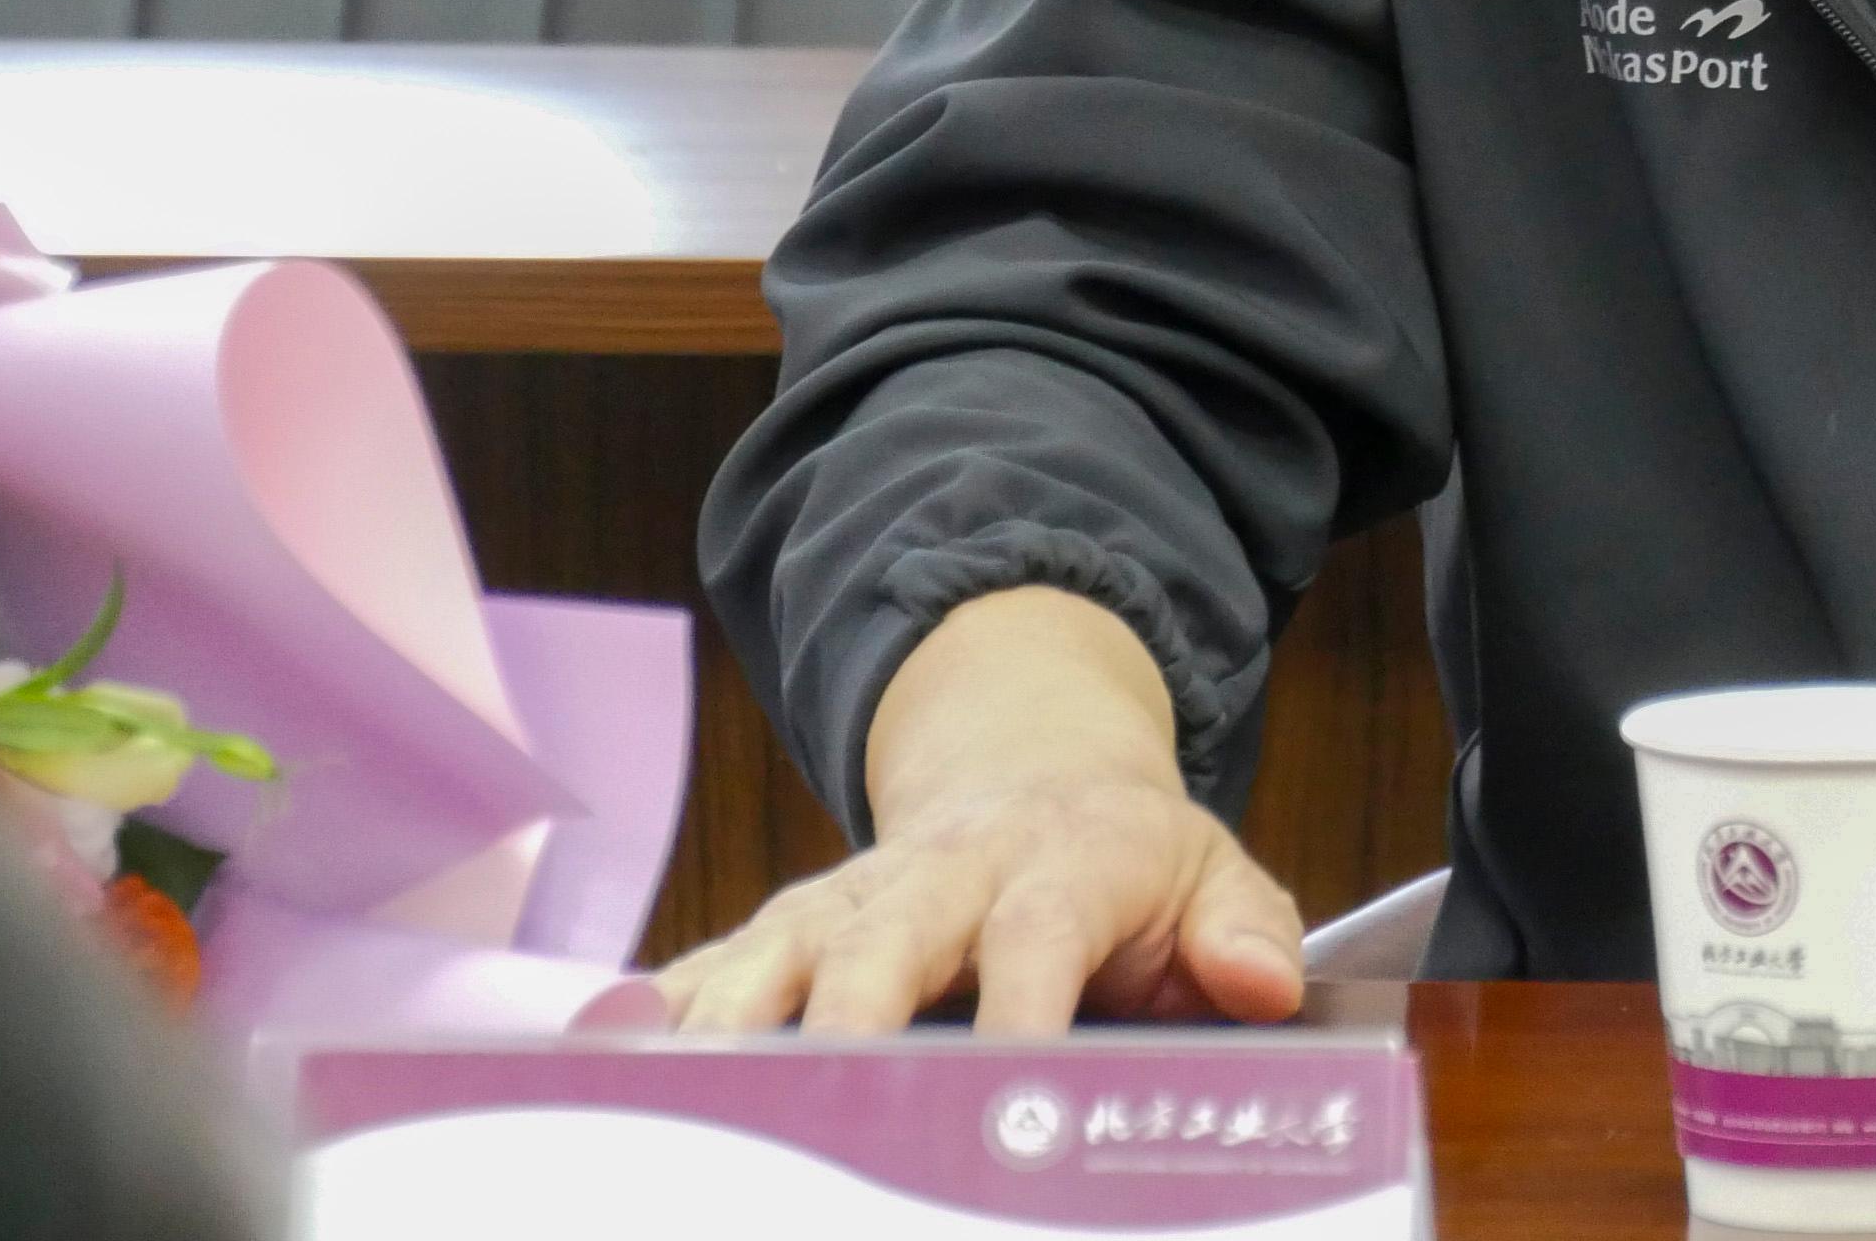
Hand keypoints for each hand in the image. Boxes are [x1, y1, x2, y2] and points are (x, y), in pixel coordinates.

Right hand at [653, 587, 1305, 1035]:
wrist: (1032, 772)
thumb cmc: (1124, 861)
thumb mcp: (1212, 872)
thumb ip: (1248, 930)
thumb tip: (1264, 985)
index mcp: (1060, 861)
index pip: (1041, 934)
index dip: (1024, 1007)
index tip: (1014, 1083)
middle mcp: (938, 876)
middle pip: (884, 942)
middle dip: (851, 1019)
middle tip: (830, 1096)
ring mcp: (848, 902)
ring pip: (775, 954)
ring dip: (733, 1028)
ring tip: (698, 1103)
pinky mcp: (782, 932)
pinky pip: (704, 972)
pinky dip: (655, 1022)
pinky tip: (611, 1076)